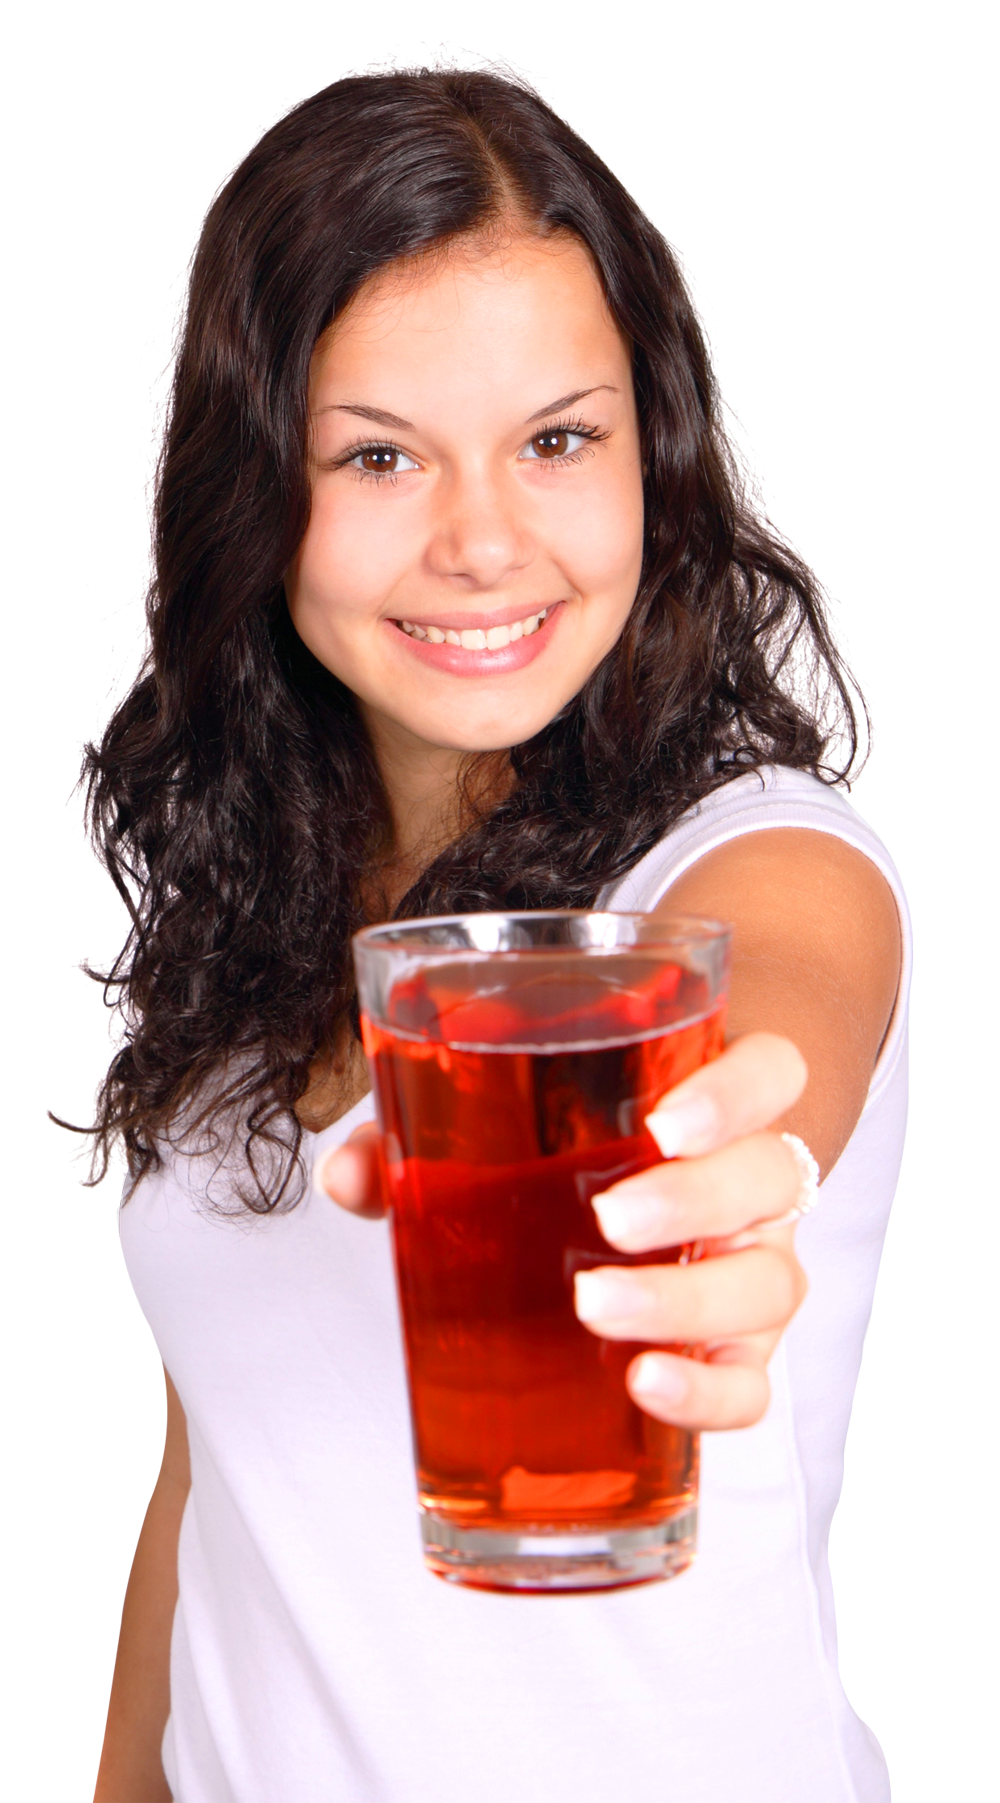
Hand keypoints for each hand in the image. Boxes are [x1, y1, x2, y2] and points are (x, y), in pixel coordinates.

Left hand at [315, 1031, 811, 1431]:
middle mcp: (750, 1182)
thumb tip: (349, 1176)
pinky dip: (708, 1393)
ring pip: (768, 1283)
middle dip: (694, 1203)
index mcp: (712, 1104)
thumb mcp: (505, 1122)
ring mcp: (752, 1265)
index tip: (665, 1122)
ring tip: (596, 1308)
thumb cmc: (570, 1149)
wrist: (635, 1202)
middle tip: (608, 1220)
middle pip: (769, 1179)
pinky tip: (645, 1387)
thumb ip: (425, 1132)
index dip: (738, 1092)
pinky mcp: (735, 1346)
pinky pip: (750, 1379)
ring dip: (687, 1301)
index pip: (773, 1072)